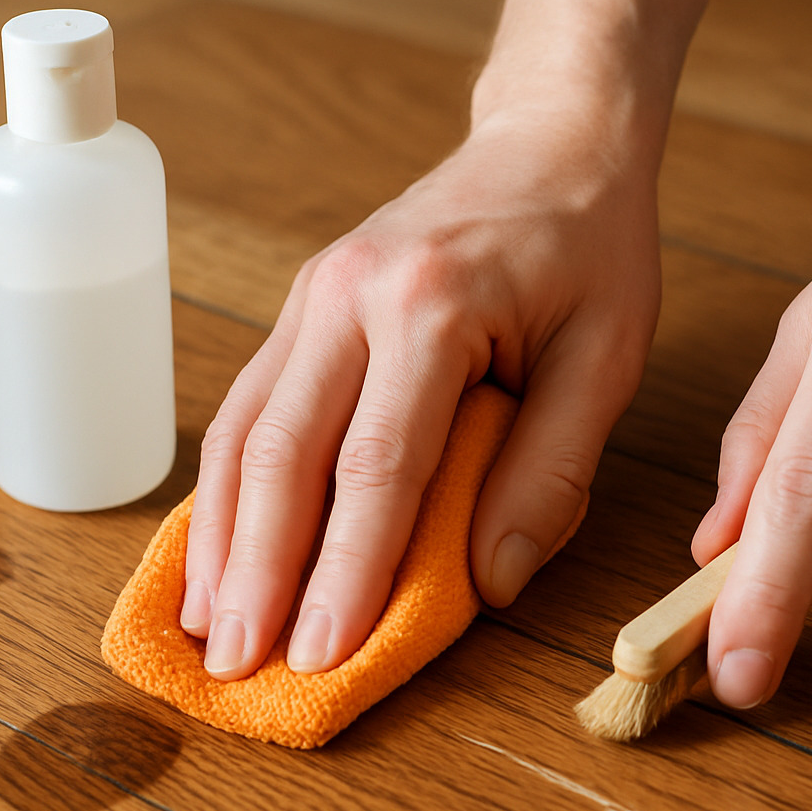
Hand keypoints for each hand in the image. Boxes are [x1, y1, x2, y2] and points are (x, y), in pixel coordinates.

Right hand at [181, 113, 660, 679]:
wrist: (549, 145)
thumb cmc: (589, 250)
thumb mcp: (606, 357)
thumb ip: (551, 471)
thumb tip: (490, 583)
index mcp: (431, 304)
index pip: (376, 465)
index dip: (344, 572)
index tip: (321, 656)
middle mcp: (349, 294)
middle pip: (283, 454)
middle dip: (256, 572)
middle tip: (238, 666)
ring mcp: (311, 296)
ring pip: (242, 431)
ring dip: (220, 537)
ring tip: (204, 628)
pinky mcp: (300, 309)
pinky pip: (247, 407)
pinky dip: (226, 489)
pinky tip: (215, 549)